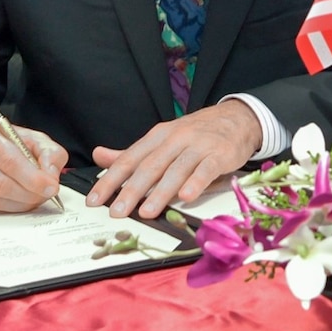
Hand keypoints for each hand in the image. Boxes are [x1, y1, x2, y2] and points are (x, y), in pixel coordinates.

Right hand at [0, 119, 66, 211]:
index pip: (9, 160)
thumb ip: (48, 152)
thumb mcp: (32, 138)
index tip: (51, 187)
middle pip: (0, 183)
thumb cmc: (5, 142)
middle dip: (29, 194)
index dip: (33, 178)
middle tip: (44, 196)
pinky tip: (17, 200)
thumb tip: (50, 176)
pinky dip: (7, 208)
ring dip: (19, 203)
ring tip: (34, 198)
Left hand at [87, 99, 261, 218]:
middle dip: (131, 190)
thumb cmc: (196, 134)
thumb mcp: (162, 139)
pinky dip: (196, 182)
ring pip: (176, 169)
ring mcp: (199, 145)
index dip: (110, 179)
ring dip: (160, 192)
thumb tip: (99, 156)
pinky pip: (206, 169)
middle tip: (116, 211)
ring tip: (146, 212)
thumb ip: (132, 153)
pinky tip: (186, 197)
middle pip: (150, 165)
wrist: (237, 118)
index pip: (130, 158)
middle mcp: (176, 138)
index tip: (94, 200)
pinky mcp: (220, 154)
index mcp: (158, 135)